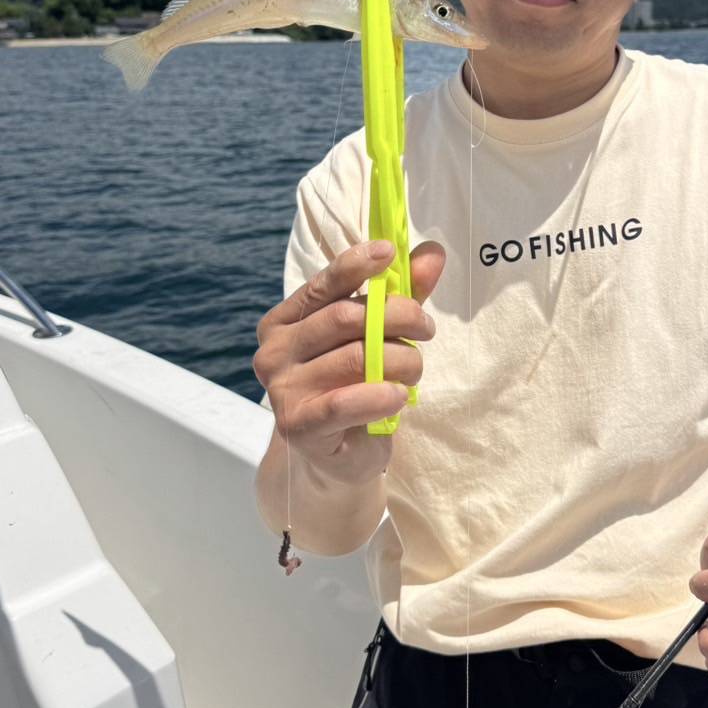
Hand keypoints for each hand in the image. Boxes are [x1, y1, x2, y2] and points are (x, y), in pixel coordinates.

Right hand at [253, 239, 444, 489]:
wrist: (338, 455)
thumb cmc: (355, 385)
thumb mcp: (378, 335)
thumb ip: (401, 294)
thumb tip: (433, 253)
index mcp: (285, 321)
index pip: (321, 285)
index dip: (355, 264)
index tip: (389, 252)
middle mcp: (275, 350)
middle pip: (345, 317)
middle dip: (398, 316)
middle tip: (426, 328)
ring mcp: (282, 388)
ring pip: (356, 357)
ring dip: (401, 360)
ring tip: (414, 369)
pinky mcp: (297, 425)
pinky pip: (344, 402)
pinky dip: (380, 395)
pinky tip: (398, 395)